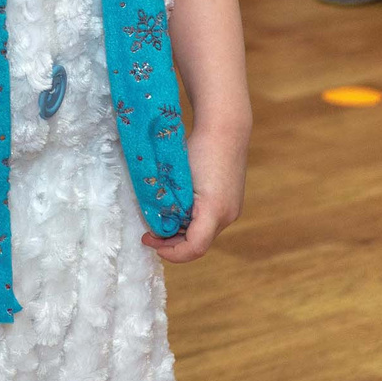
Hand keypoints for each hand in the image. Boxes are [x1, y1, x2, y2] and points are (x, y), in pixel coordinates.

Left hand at [146, 120, 247, 264]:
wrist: (225, 128)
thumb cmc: (199, 149)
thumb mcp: (179, 180)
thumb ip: (169, 204)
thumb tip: (153, 221)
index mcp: (215, 211)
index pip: (193, 249)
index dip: (170, 252)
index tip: (150, 241)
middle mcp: (228, 215)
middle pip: (198, 244)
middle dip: (172, 243)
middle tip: (149, 234)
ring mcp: (232, 209)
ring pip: (203, 233)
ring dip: (181, 233)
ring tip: (160, 221)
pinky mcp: (230, 202)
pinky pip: (209, 221)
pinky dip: (191, 222)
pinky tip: (176, 211)